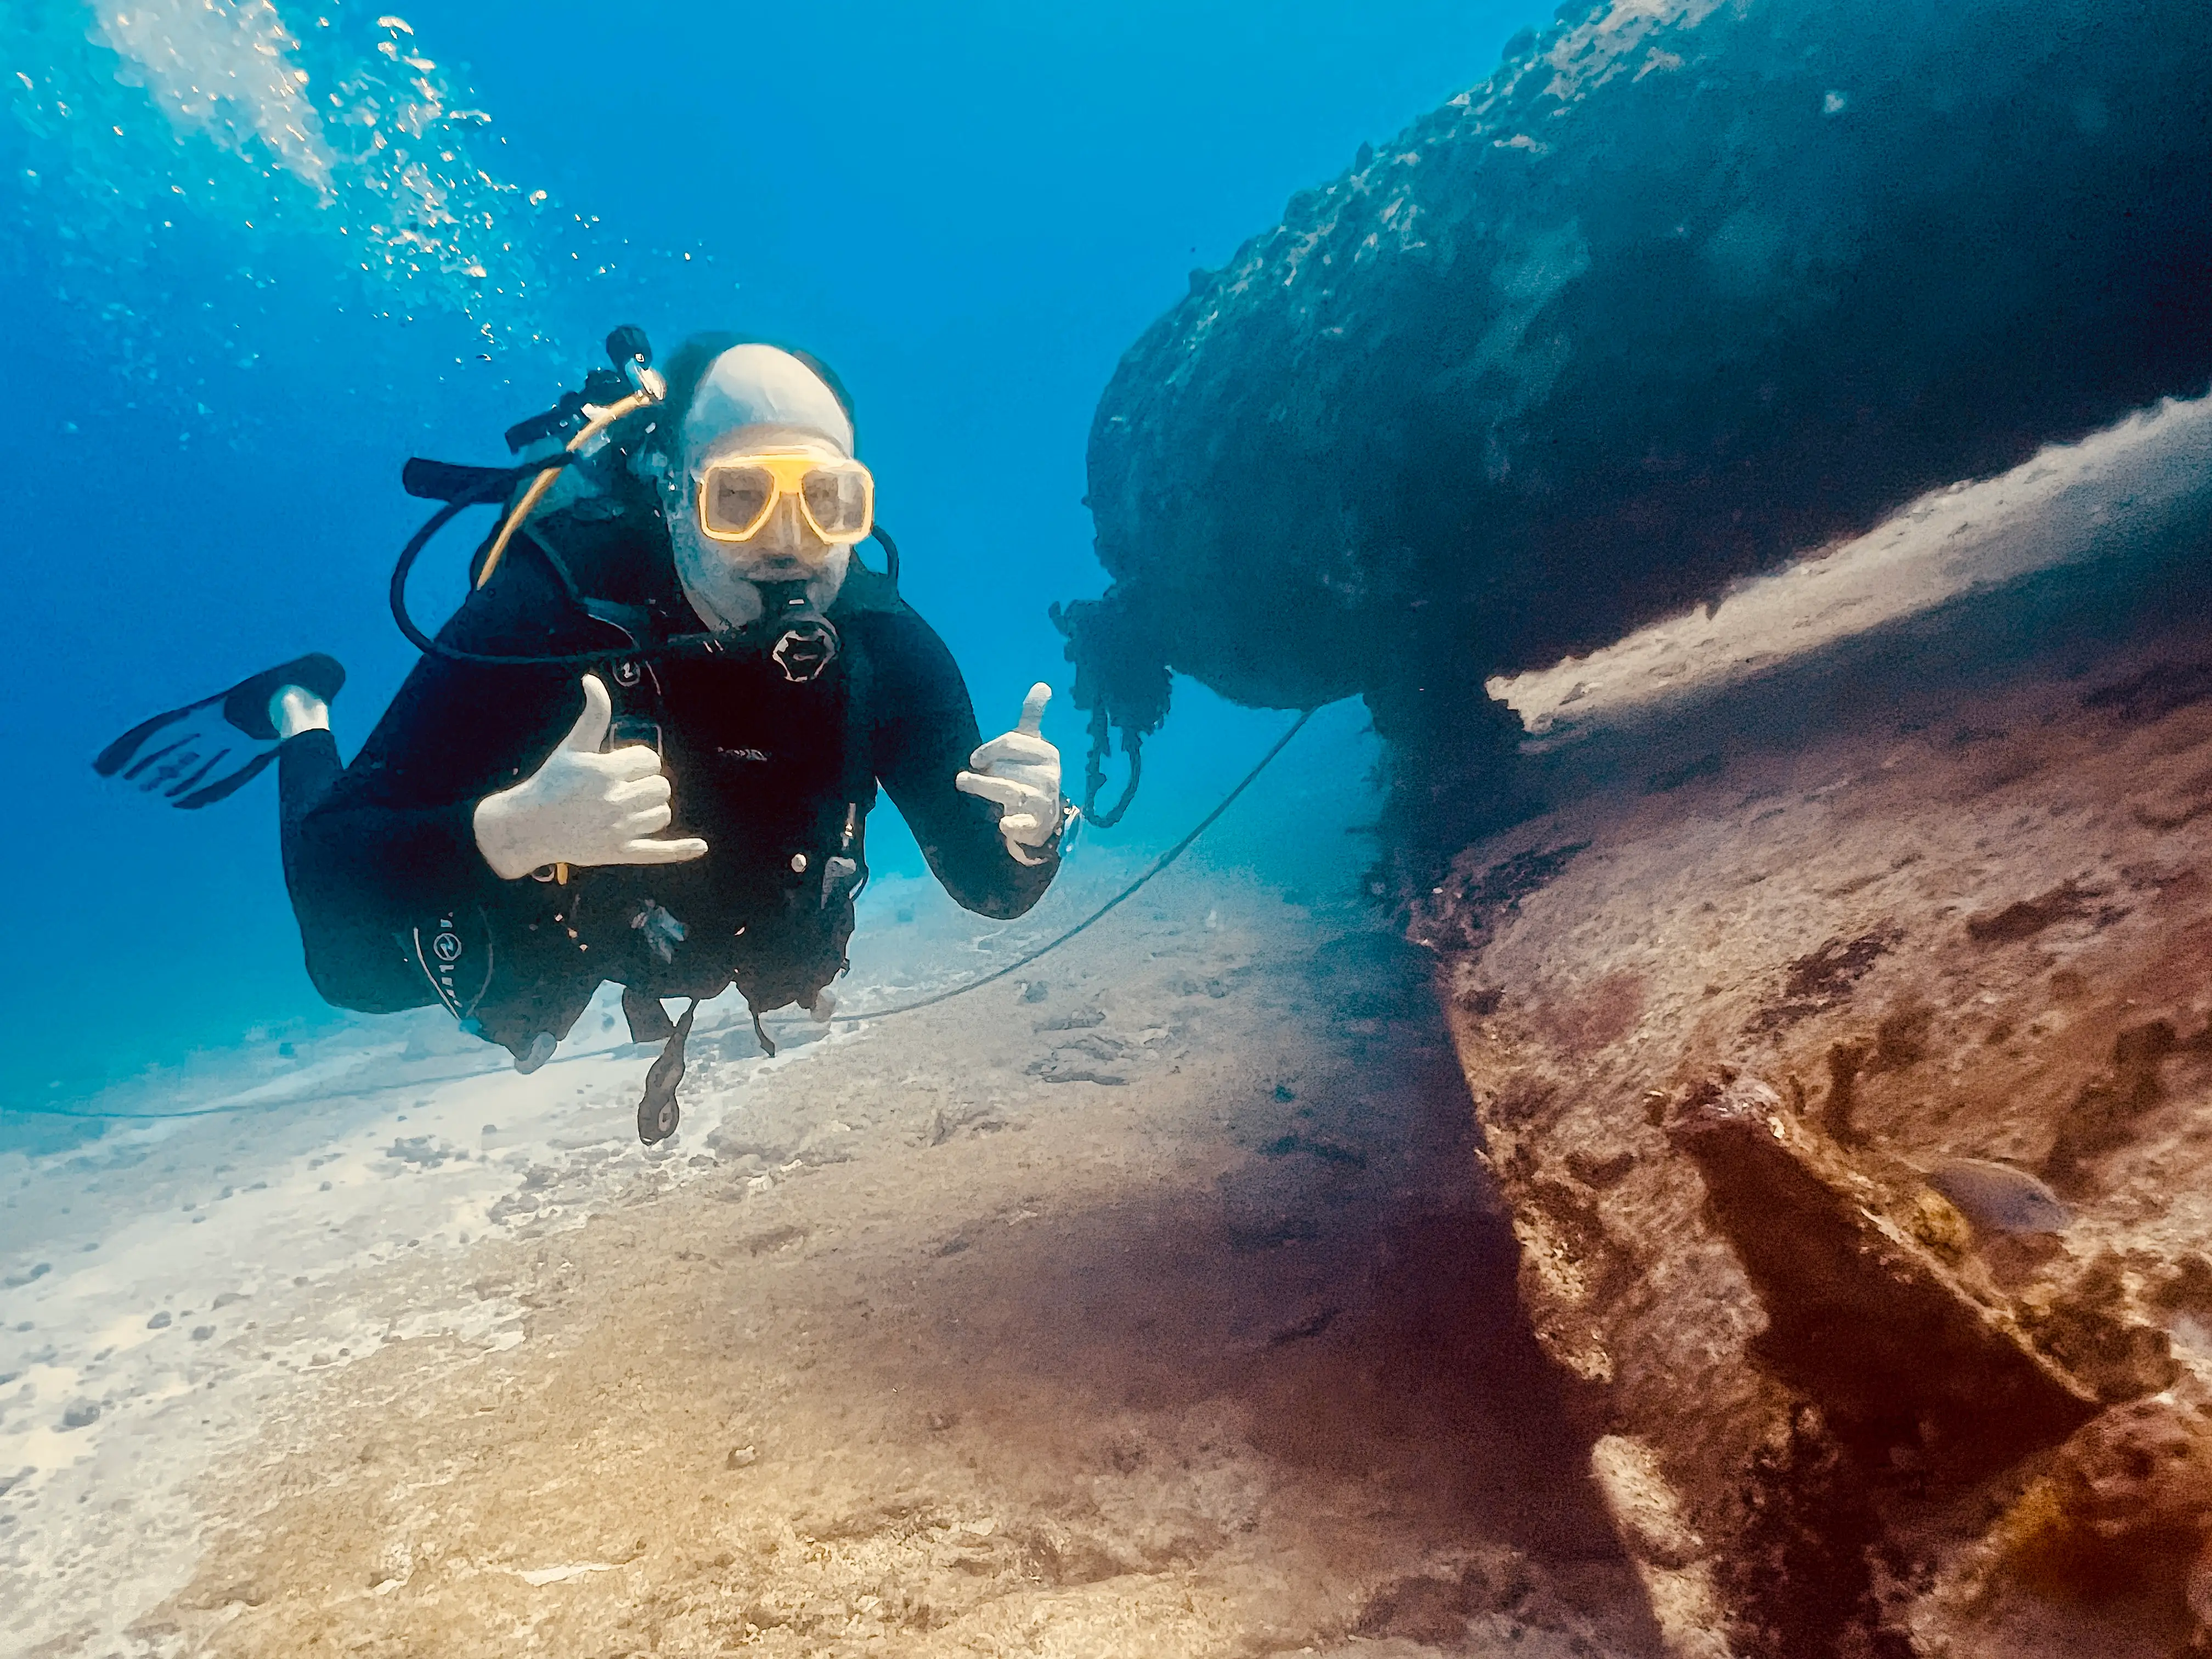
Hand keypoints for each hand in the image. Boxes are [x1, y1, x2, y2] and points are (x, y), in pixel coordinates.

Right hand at [472, 675, 709, 879]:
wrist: (530, 825)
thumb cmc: (552, 782)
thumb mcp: (573, 747)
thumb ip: (592, 715)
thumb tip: (592, 680)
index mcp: (605, 772)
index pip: (650, 761)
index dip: (640, 761)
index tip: (622, 767)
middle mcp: (614, 801)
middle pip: (660, 787)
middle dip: (648, 783)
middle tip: (626, 787)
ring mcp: (618, 830)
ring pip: (661, 814)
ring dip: (652, 808)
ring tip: (629, 807)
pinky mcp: (619, 852)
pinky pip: (658, 852)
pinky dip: (681, 849)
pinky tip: (701, 845)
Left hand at [956, 682, 1062, 866]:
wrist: (1042, 817)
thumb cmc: (1030, 774)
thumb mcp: (1032, 745)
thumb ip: (1032, 717)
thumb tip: (1042, 685)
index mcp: (1046, 753)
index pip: (1012, 743)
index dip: (988, 749)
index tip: (974, 759)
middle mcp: (1050, 775)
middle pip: (1007, 767)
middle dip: (986, 771)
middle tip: (964, 778)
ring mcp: (1044, 800)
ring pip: (1009, 790)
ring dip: (983, 786)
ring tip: (962, 782)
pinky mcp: (1036, 824)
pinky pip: (1023, 823)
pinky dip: (1013, 824)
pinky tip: (1002, 824)